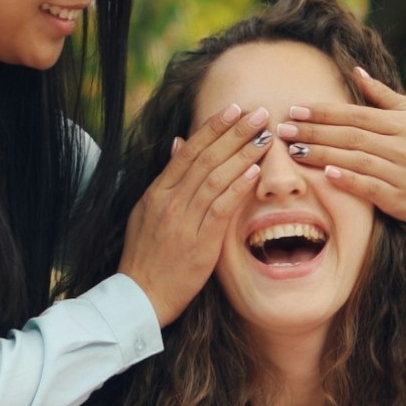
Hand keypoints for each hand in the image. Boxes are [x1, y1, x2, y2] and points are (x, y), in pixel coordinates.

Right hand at [117, 115, 267, 323]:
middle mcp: (168, 202)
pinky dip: (237, 189)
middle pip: (205, 158)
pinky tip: (254, 173)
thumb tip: (179, 143)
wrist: (140, 296)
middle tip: (259, 113)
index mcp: (157, 193)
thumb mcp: (147, 212)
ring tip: (264, 137)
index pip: (188, 151)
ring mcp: (183, 222)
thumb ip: (166, 179)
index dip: (212, 128)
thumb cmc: (147, 256)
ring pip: (215, 179)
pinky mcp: (198, 243)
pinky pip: (220, 209)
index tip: (233, 109)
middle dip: (234, 133)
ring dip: (243, 155)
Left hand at [276, 63, 405, 230]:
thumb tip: (356, 71)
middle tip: (284, 130)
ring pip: (356, 160)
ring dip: (322, 155)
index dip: (325, 112)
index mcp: (402, 124)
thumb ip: (383, 96)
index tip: (296, 110)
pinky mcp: (400, 199)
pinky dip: (349, 180)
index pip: (356, 115)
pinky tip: (327, 175)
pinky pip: (371, 188)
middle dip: (315, 132)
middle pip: (351, 136)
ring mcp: (402, 173)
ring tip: (294, 151)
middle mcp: (403, 146)